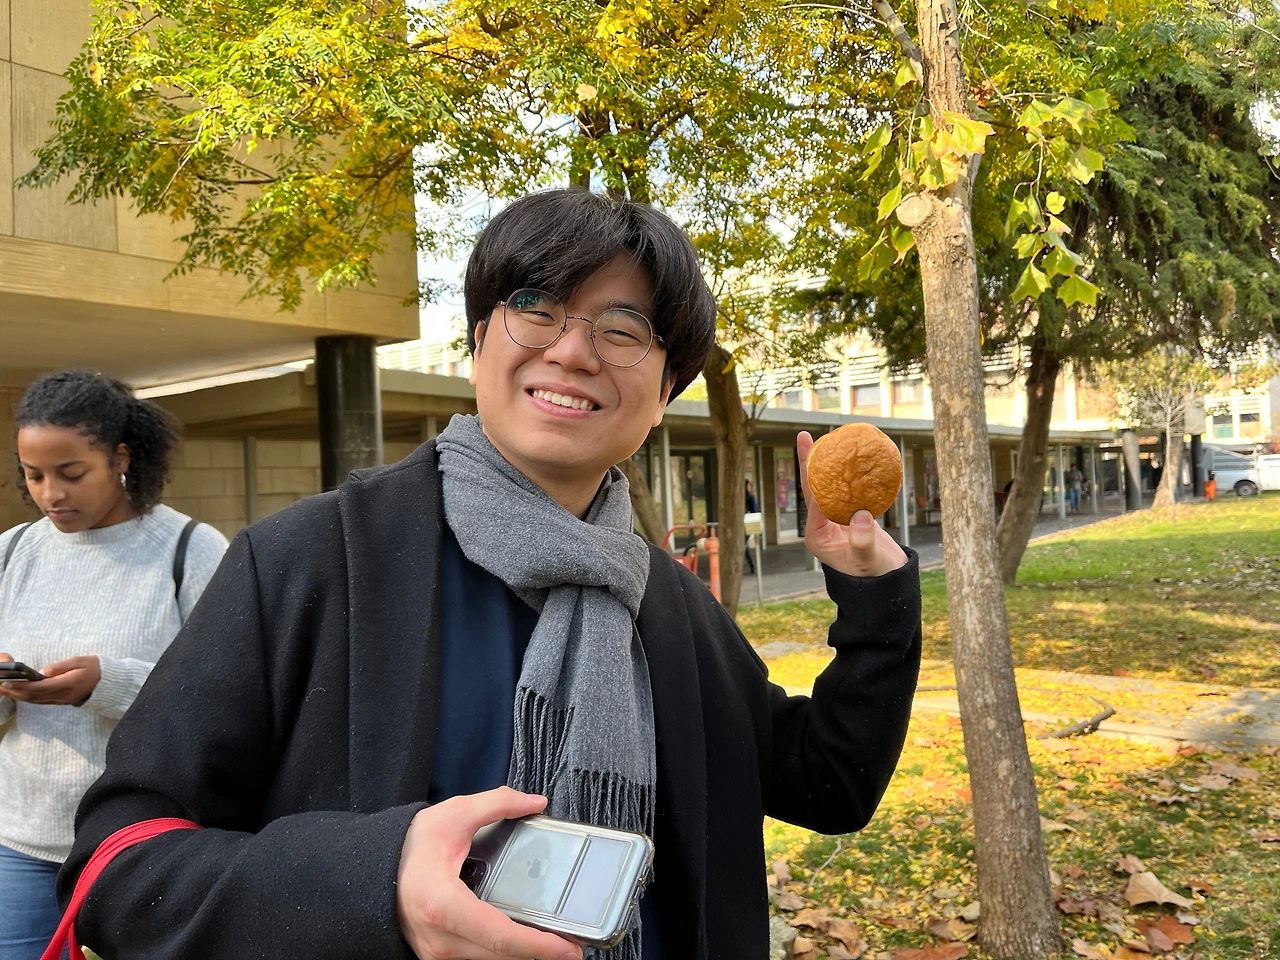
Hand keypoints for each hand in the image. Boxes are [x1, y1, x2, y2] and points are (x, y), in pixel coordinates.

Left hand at [0, 655, 99, 705]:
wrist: (108, 683)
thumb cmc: (95, 668)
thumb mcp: (80, 661)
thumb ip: (60, 666)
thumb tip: (41, 672)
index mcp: (67, 684)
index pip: (39, 687)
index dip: (22, 686)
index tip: (8, 682)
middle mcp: (62, 695)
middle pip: (34, 696)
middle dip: (15, 693)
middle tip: (0, 687)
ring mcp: (61, 700)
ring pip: (36, 701)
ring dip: (19, 697)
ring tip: (5, 691)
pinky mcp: (61, 701)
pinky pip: (41, 702)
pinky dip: (28, 698)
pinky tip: (20, 695)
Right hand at [397, 786, 582, 959]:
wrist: (374, 867)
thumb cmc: (409, 847)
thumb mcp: (453, 814)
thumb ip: (497, 804)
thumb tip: (534, 802)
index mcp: (443, 906)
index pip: (499, 937)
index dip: (537, 946)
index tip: (567, 949)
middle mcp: (439, 938)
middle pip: (499, 957)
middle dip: (539, 956)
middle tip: (573, 949)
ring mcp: (436, 953)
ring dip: (522, 957)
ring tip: (554, 947)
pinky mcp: (437, 955)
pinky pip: (477, 959)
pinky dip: (503, 954)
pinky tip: (523, 945)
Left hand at [797, 431, 908, 577]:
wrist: (888, 581)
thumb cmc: (874, 575)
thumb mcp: (867, 560)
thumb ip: (862, 542)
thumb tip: (860, 516)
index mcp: (817, 535)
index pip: (812, 499)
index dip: (811, 475)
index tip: (811, 454)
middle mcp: (822, 524)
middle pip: (815, 487)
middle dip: (811, 462)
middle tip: (805, 435)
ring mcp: (835, 518)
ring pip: (831, 485)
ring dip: (830, 463)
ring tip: (827, 438)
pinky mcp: (850, 515)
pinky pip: (848, 489)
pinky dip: (850, 473)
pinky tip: (851, 456)